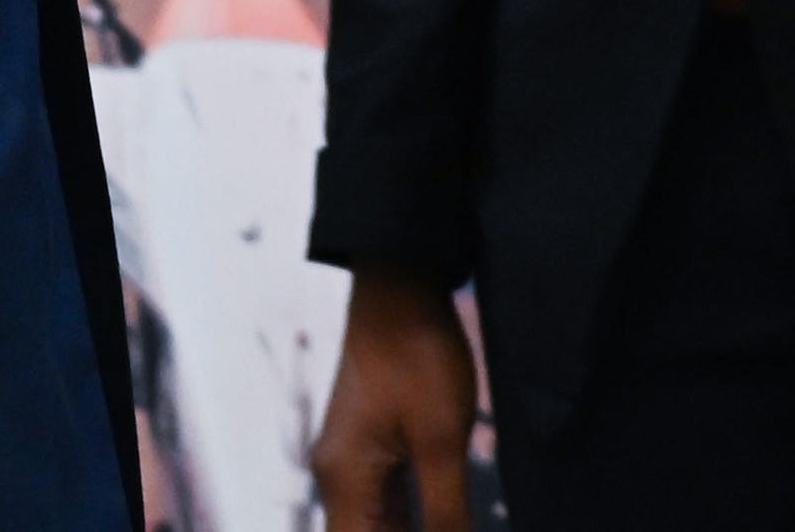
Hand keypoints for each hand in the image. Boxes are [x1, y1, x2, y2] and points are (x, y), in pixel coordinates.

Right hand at [312, 268, 478, 531]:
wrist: (400, 286)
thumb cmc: (416, 355)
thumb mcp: (441, 439)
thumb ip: (446, 509)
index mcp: (345, 482)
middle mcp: (340, 477)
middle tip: (454, 528)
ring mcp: (354, 460)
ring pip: (378, 523)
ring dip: (414, 530)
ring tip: (453, 524)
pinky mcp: (372, 443)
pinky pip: (388, 498)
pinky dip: (413, 517)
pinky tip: (445, 519)